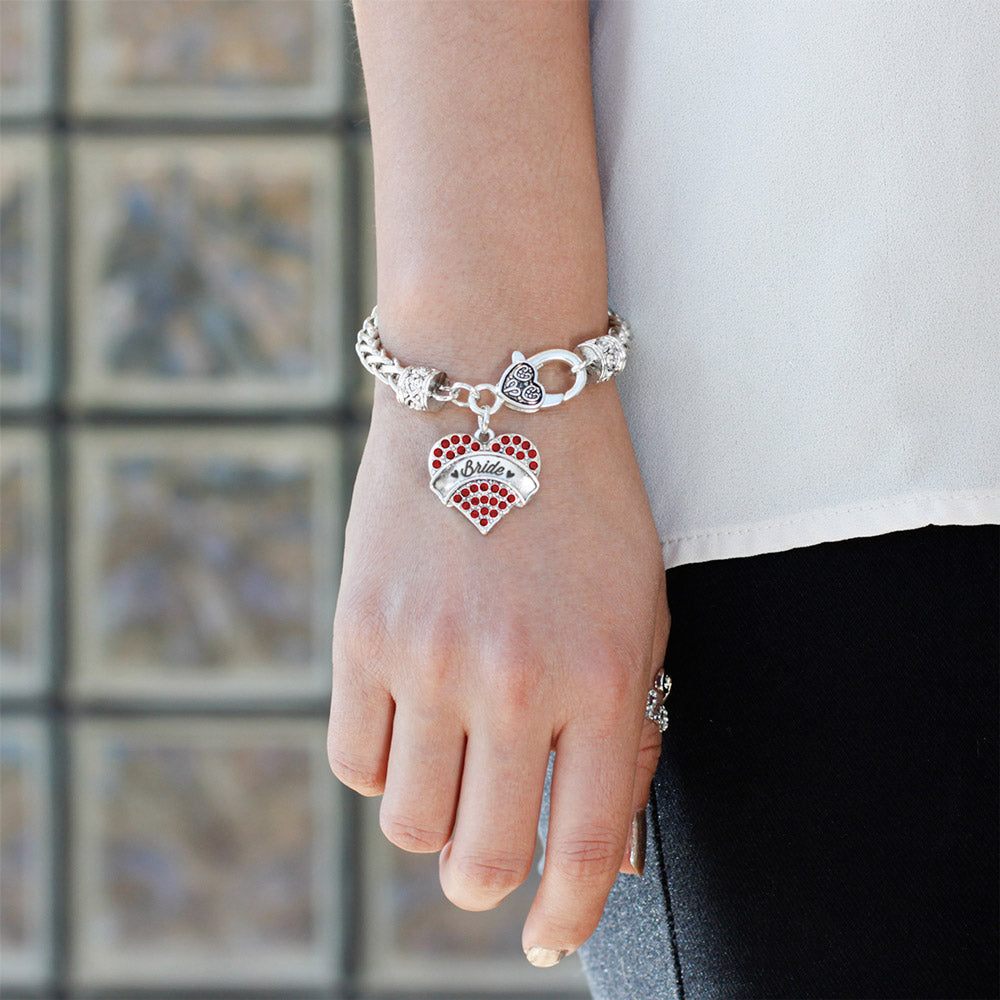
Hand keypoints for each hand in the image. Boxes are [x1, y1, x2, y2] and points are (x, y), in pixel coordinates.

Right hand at [328, 380, 668, 962]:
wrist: (497, 387)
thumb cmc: (586, 505)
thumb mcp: (639, 613)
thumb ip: (627, 732)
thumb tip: (603, 851)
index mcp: (605, 681)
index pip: (580, 850)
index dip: (564, 918)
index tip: (549, 941)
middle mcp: (514, 682)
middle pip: (477, 860)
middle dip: (485, 879)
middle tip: (486, 856)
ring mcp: (428, 658)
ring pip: (407, 823)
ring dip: (432, 818)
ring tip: (450, 768)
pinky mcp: (360, 631)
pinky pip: (353, 759)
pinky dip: (383, 762)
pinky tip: (410, 719)